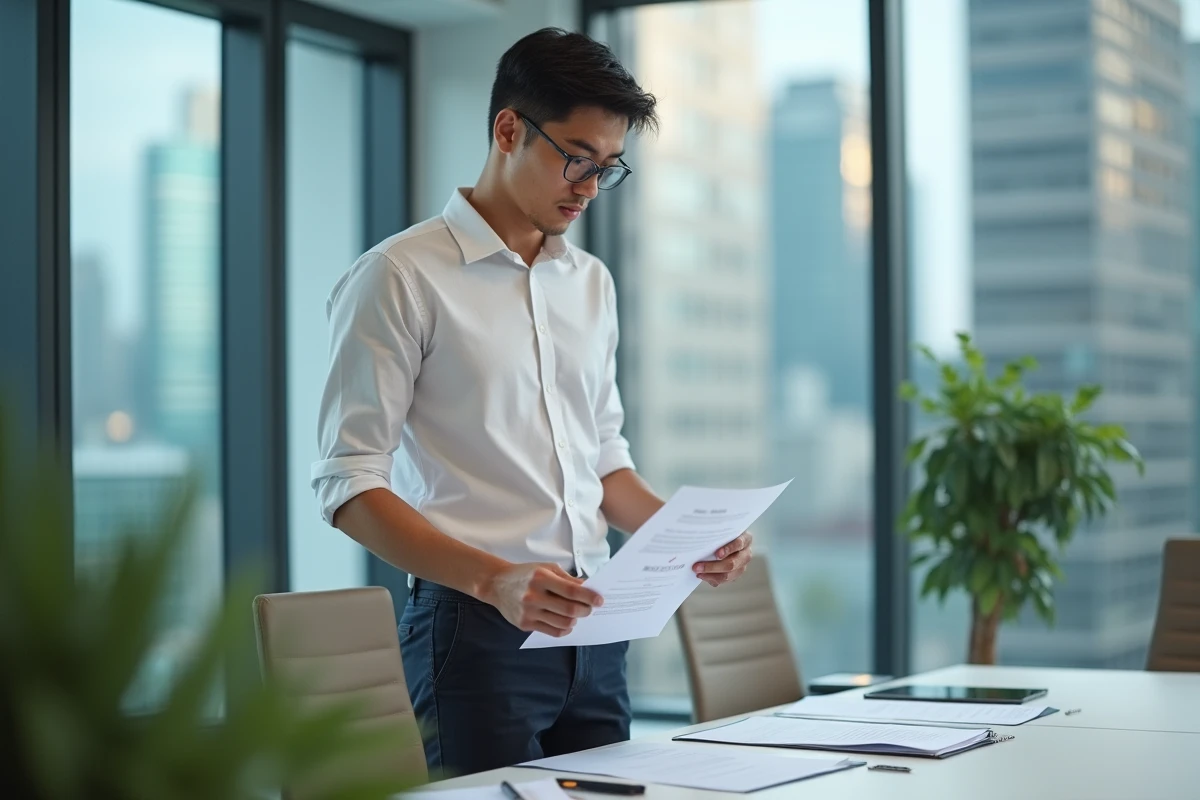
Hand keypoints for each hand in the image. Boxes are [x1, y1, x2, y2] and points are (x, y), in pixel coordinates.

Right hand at [483, 562, 602, 635]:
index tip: (599, 600)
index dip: (589, 597)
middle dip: (585, 610)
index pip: (571, 591)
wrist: (497, 584)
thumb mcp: (547, 568)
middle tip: (590, 609)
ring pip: (563, 623)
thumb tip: (589, 589)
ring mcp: (528, 612)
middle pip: (569, 610)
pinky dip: (564, 629)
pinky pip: (552, 632)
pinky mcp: (524, 624)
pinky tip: (566, 622)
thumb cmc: (526, 574)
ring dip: (575, 620)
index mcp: (541, 578)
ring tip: (576, 614)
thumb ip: (568, 579)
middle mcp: (534, 596)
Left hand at [693, 531, 752, 587]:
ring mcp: (742, 566)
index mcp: (746, 539)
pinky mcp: (735, 575)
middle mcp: (746, 554)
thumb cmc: (724, 532)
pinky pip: (723, 580)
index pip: (739, 544)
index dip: (728, 549)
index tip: (717, 554)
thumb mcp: (723, 529)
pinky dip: (711, 579)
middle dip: (713, 566)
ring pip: (728, 575)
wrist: (729, 538)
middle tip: (697, 566)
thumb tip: (701, 538)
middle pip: (732, 564)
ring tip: (698, 572)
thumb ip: (717, 532)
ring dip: (710, 574)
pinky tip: (702, 575)